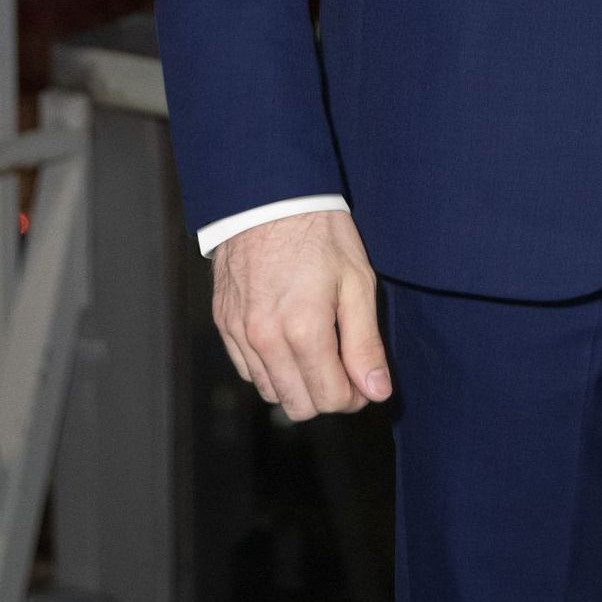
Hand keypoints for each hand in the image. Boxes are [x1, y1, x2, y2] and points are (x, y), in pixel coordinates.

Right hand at [210, 206, 390, 420]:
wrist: (269, 196)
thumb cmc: (319, 232)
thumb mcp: (357, 281)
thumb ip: (365, 343)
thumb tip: (375, 391)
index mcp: (303, 330)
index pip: (330, 399)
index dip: (355, 396)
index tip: (364, 378)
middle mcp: (266, 339)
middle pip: (299, 405)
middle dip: (327, 394)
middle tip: (345, 366)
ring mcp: (240, 333)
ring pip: (272, 392)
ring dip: (298, 383)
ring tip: (318, 349)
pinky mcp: (225, 323)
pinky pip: (248, 370)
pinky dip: (271, 368)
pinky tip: (289, 341)